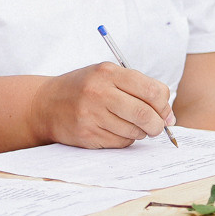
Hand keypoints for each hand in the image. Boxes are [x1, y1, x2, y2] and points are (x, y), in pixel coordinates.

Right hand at [35, 63, 174, 147]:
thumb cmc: (83, 89)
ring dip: (139, 132)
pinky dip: (124, 139)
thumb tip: (169, 117)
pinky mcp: (87, 134)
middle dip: (157, 124)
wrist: (45, 104)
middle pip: (145, 114)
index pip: (152, 91)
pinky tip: (112, 130)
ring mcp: (91, 115)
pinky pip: (120, 143)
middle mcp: (99, 92)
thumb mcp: (107, 76)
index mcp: (108, 72)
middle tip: (155, 126)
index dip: (164, 105)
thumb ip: (138, 89)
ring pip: (135, 132)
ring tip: (128, 124)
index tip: (163, 111)